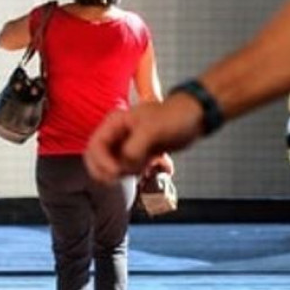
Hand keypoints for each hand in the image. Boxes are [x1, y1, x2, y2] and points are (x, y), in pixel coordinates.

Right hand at [86, 96, 204, 182]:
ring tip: (148, 164)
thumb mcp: (152, 130)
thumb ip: (134, 148)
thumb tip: (123, 165)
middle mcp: (117, 134)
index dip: (101, 163)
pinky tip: (157, 165)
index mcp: (115, 123)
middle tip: (128, 174)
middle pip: (98, 160)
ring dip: (127, 172)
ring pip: (114, 167)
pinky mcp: (138, 153)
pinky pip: (129, 169)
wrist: (194, 116)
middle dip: (110, 171)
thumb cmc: (174, 116)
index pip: (95, 147)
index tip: (116, 172)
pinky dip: (139, 171)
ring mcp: (127, 144)